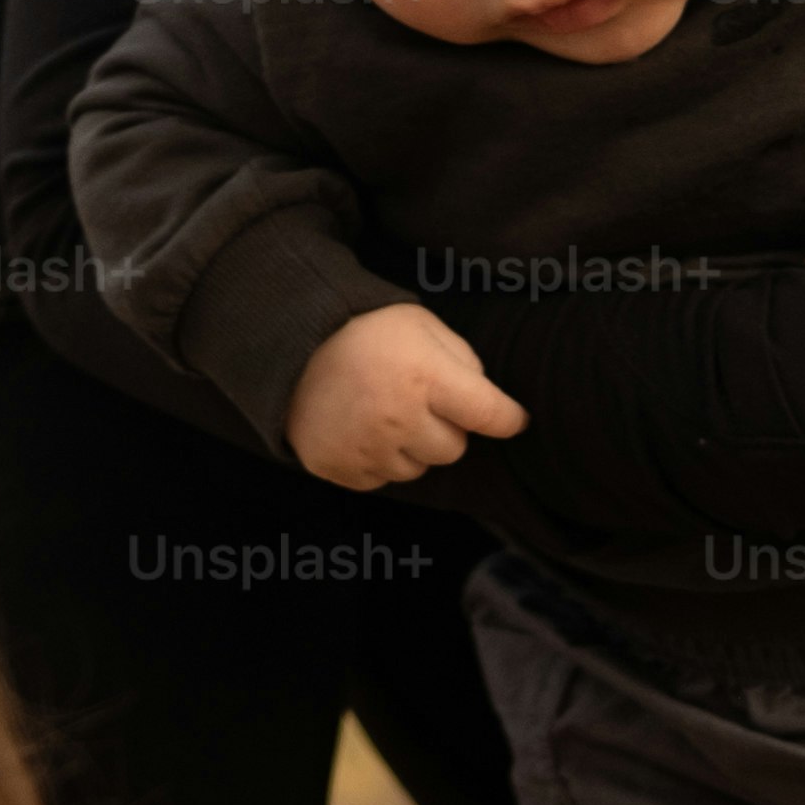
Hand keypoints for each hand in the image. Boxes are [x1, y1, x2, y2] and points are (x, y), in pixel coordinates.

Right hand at [285, 301, 522, 489]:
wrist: (289, 343)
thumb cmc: (366, 330)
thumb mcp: (422, 324)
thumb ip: (464, 361)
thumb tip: (491, 405)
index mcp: (427, 378)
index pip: (491, 416)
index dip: (509, 419)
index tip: (514, 420)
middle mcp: (400, 419)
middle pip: (454, 449)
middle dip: (445, 427)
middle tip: (418, 400)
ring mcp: (368, 449)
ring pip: (418, 469)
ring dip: (410, 446)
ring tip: (383, 411)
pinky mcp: (341, 468)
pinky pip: (381, 479)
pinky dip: (377, 459)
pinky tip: (361, 428)